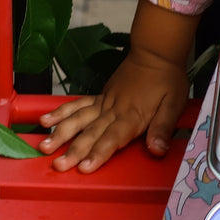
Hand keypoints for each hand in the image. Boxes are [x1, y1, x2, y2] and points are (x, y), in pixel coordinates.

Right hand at [38, 49, 188, 172]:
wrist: (155, 52)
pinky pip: (76, 105)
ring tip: (45, 146)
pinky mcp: (98, 96)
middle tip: (58, 165)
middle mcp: (113, 110)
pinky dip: (60, 112)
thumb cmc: (167, 79)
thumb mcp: (174, 104)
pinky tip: (45, 120)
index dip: (98, 154)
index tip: (85, 167)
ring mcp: (103, 102)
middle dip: (73, 151)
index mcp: (132, 116)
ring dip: (60, 134)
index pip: (113, 139)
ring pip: (78, 119)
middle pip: (90, 133)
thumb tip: (158, 150)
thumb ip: (163, 128)